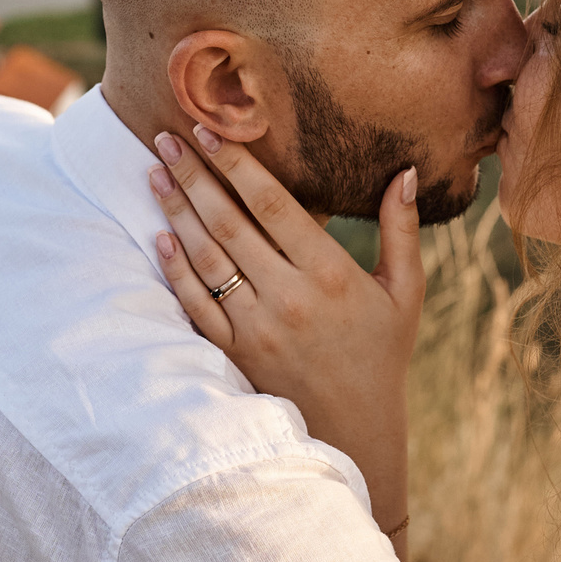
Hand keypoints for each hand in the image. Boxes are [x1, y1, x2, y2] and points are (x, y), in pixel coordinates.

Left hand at [148, 123, 422, 544]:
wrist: (357, 430)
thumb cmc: (382, 354)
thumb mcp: (404, 291)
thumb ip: (401, 229)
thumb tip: (406, 172)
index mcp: (331, 274)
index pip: (273, 206)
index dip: (239, 165)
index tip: (211, 131)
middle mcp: (290, 298)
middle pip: (230, 225)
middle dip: (194, 177)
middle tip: (166, 138)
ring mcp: (259, 328)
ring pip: (208, 260)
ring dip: (177, 214)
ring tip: (155, 176)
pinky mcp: (237, 354)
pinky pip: (197, 306)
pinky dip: (176, 271)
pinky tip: (160, 238)